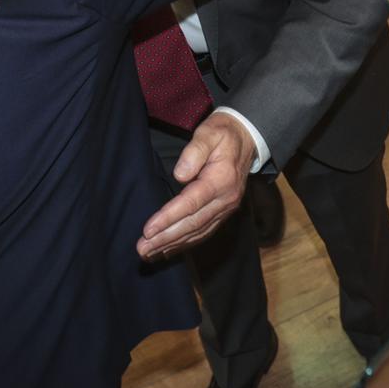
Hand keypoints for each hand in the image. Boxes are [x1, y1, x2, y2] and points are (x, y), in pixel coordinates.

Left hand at [137, 113, 256, 260]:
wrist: (246, 138)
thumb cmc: (222, 133)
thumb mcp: (209, 133)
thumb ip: (194, 151)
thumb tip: (180, 175)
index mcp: (221, 180)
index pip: (191, 204)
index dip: (168, 218)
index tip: (148, 230)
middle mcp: (226, 199)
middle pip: (193, 224)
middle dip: (166, 238)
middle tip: (142, 249)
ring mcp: (226, 208)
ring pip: (197, 232)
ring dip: (172, 245)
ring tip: (149, 254)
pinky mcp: (223, 212)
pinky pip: (203, 232)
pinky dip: (185, 243)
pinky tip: (168, 250)